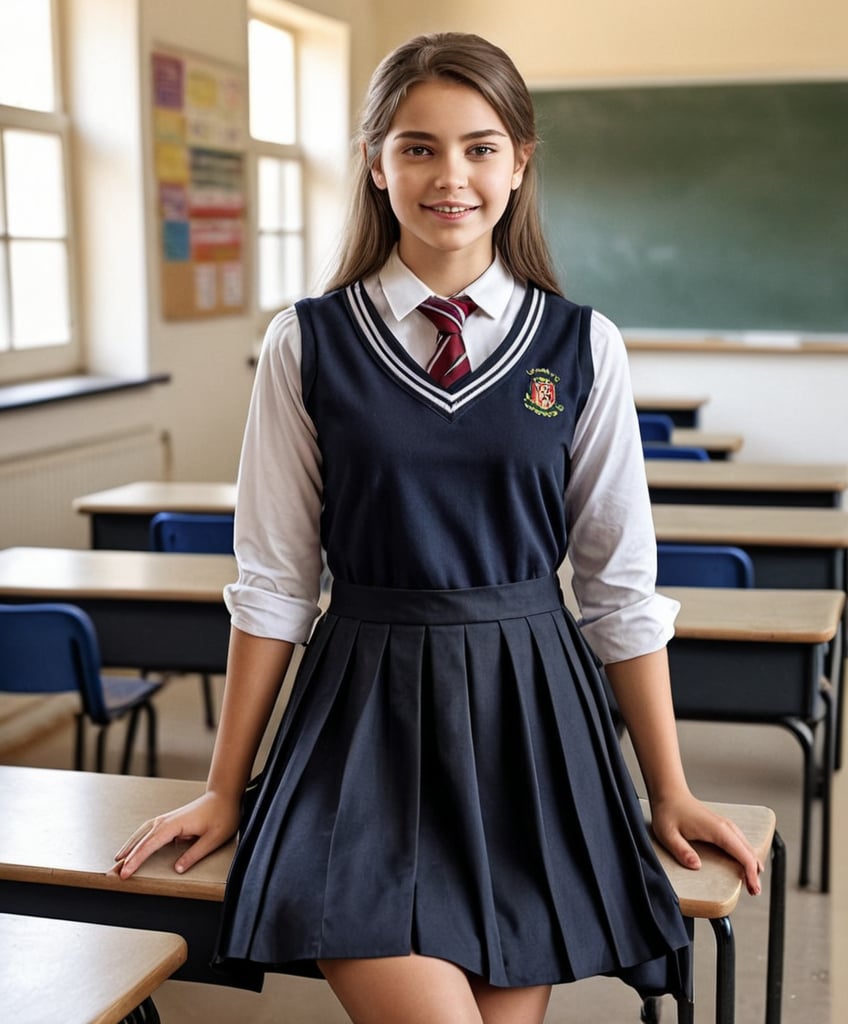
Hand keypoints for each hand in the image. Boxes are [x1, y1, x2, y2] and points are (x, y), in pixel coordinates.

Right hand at [113, 790, 240, 879]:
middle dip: (127, 856)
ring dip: (129, 846)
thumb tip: (177, 869)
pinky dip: (137, 840)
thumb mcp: (213, 838)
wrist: (224, 796)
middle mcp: (167, 820)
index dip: (136, 860)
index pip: (150, 845)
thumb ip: (194, 854)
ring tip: (117, 860)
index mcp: (175, 824)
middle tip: (114, 872)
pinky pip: (148, 831)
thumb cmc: (222, 815)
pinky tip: (133, 847)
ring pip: (142, 833)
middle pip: (141, 839)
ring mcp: (166, 819)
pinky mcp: (169, 821)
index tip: (125, 872)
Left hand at [649, 791, 762, 895]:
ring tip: (751, 882)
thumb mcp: (668, 835)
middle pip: (749, 852)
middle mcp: (726, 827)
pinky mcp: (721, 826)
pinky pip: (740, 843)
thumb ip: (682, 851)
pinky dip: (745, 855)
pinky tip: (744, 864)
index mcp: (718, 830)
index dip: (751, 874)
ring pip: (746, 847)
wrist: (669, 794)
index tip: (752, 889)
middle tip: (754, 891)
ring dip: (751, 864)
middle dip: (754, 872)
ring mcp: (725, 825)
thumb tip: (696, 866)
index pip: (744, 855)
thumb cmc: (668, 812)